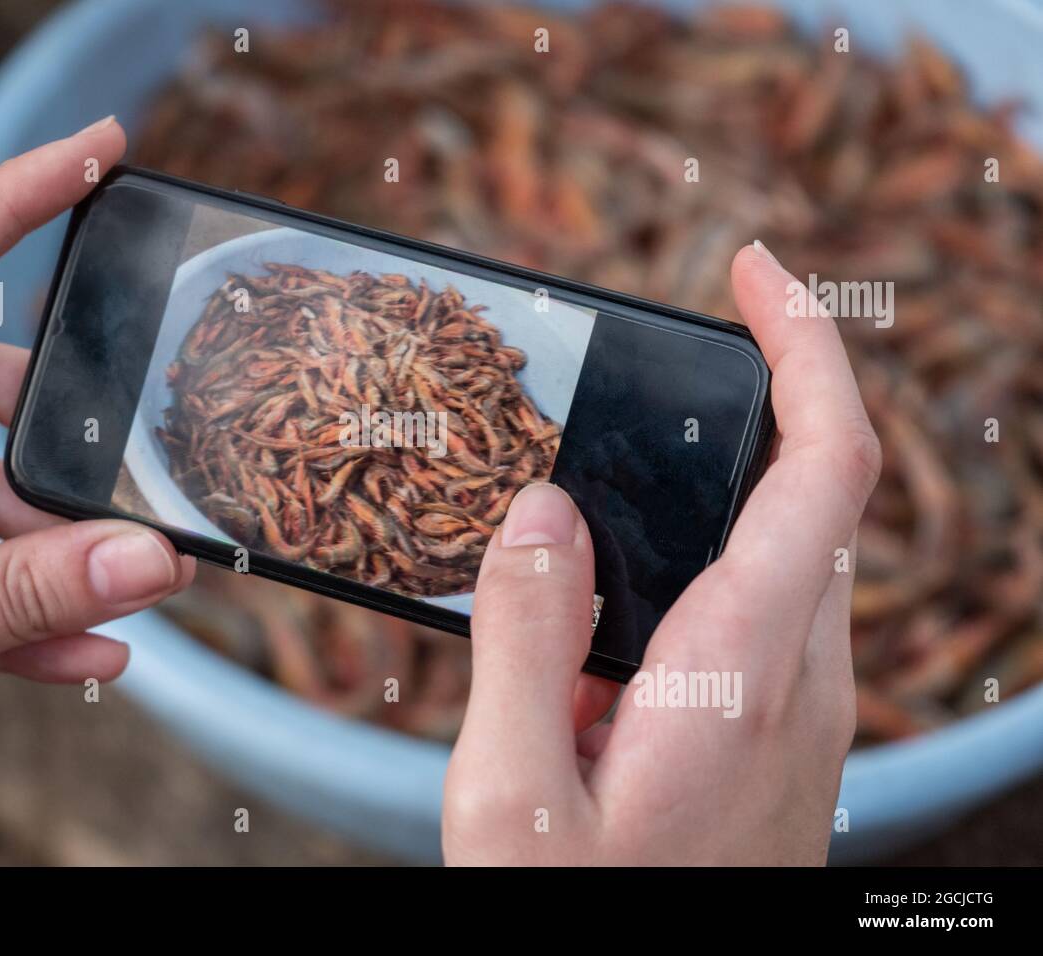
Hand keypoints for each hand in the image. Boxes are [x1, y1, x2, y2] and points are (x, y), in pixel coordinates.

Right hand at [443, 242, 880, 864]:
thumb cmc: (585, 915)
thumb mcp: (511, 794)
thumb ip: (522, 637)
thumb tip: (542, 511)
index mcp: (744, 668)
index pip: (826, 464)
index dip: (806, 347)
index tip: (753, 270)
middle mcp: (800, 674)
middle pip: (815, 486)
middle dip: (762, 390)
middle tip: (672, 348)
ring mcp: (799, 704)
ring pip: (789, 544)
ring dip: (728, 477)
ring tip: (618, 469)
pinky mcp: (774, 727)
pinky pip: (761, 602)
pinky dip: (708, 549)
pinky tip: (615, 581)